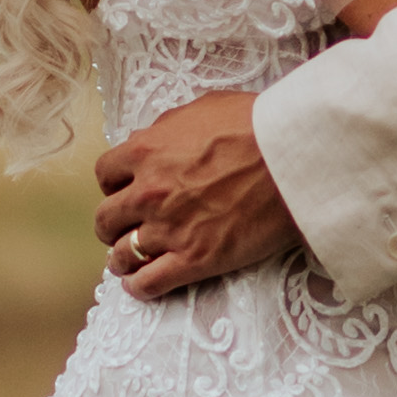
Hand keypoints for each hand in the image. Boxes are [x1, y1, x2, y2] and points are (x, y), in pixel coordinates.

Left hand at [92, 87, 300, 298]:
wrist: (292, 157)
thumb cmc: (254, 125)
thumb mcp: (202, 109)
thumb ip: (167, 129)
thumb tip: (153, 142)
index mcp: (145, 151)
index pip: (105, 174)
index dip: (114, 184)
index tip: (125, 190)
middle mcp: (148, 193)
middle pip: (106, 219)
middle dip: (114, 224)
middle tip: (127, 227)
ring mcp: (169, 229)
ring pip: (121, 254)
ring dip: (121, 258)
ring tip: (128, 261)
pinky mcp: (194, 260)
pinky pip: (148, 283)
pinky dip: (138, 287)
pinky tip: (140, 284)